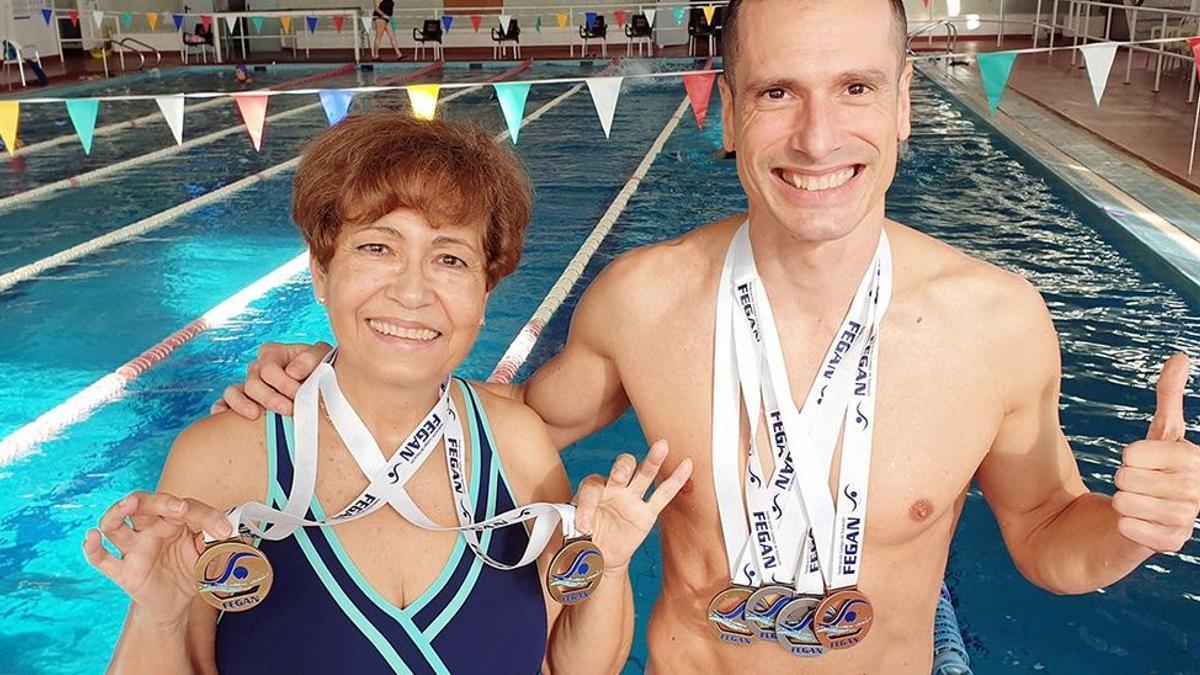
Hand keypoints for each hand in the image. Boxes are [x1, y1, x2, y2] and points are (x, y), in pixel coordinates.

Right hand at [82, 492, 233, 626]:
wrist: (176, 606)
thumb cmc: (191, 572)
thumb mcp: (212, 558)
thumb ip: (224, 546)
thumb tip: (244, 538)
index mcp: (175, 521)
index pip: (187, 508)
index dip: (206, 516)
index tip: (224, 531)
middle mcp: (151, 529)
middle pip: (146, 504)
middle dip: (161, 500)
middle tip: (179, 508)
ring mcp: (134, 549)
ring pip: (116, 524)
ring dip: (118, 511)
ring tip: (129, 505)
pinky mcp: (123, 571)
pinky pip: (101, 558)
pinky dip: (93, 548)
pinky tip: (92, 537)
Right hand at [209, 341, 331, 418]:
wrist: (321, 388)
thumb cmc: (320, 370)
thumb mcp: (322, 357)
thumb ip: (310, 359)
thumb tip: (292, 372)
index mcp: (273, 354)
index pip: (269, 368)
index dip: (283, 382)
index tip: (298, 394)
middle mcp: (256, 368)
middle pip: (253, 383)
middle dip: (270, 398)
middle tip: (288, 410)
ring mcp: (247, 385)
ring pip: (233, 392)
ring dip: (243, 405)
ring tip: (256, 416)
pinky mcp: (242, 401)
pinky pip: (224, 403)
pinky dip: (221, 409)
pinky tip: (223, 417)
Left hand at [573, 440, 692, 572]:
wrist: (597, 557)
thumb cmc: (580, 541)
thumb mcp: (567, 535)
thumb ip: (565, 531)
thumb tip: (555, 540)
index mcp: (591, 491)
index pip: (591, 487)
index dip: (586, 504)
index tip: (583, 527)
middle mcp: (613, 489)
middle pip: (619, 469)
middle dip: (619, 469)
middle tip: (618, 477)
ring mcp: (631, 499)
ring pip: (643, 475)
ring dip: (652, 460)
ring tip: (661, 446)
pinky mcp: (646, 513)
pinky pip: (663, 495)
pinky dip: (675, 480)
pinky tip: (686, 464)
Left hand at [1113, 353, 1199, 552]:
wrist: (1116, 521)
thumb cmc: (1141, 474)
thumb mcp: (1156, 434)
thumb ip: (1169, 399)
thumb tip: (1181, 356)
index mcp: (1194, 462)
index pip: (1155, 452)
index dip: (1137, 454)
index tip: (1135, 460)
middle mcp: (1197, 492)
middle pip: (1136, 477)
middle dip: (1124, 479)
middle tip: (1129, 485)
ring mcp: (1186, 520)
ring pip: (1133, 502)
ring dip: (1121, 501)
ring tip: (1127, 503)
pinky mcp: (1171, 545)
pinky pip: (1136, 531)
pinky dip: (1124, 525)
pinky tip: (1128, 525)